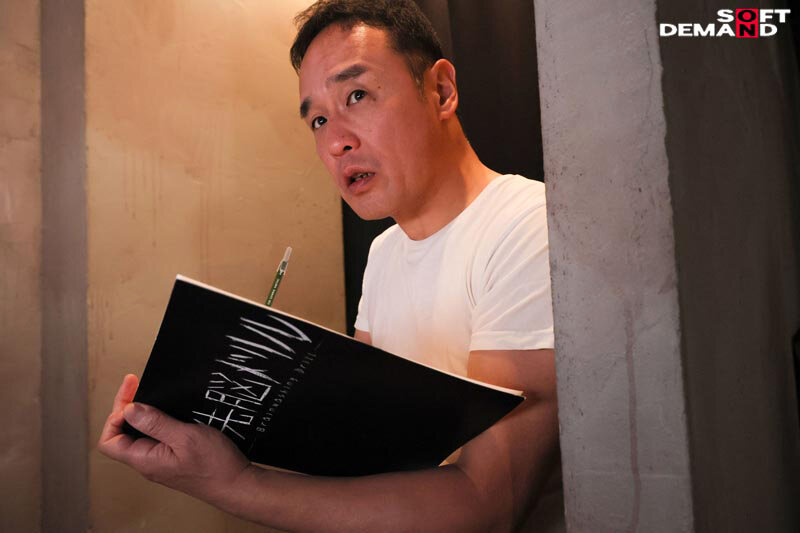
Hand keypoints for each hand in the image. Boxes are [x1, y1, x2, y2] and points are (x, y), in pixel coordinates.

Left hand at [97, 374, 250, 505]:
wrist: (236, 484)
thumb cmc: (214, 466)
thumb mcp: (185, 437)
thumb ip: (155, 423)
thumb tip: (129, 410)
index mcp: (145, 459)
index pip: (110, 442)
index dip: (114, 417)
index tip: (131, 398)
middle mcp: (149, 461)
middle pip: (123, 435)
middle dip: (126, 408)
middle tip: (136, 384)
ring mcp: (161, 460)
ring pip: (140, 435)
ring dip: (142, 413)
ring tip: (151, 393)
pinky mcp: (174, 457)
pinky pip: (156, 437)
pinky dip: (157, 420)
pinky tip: (168, 410)